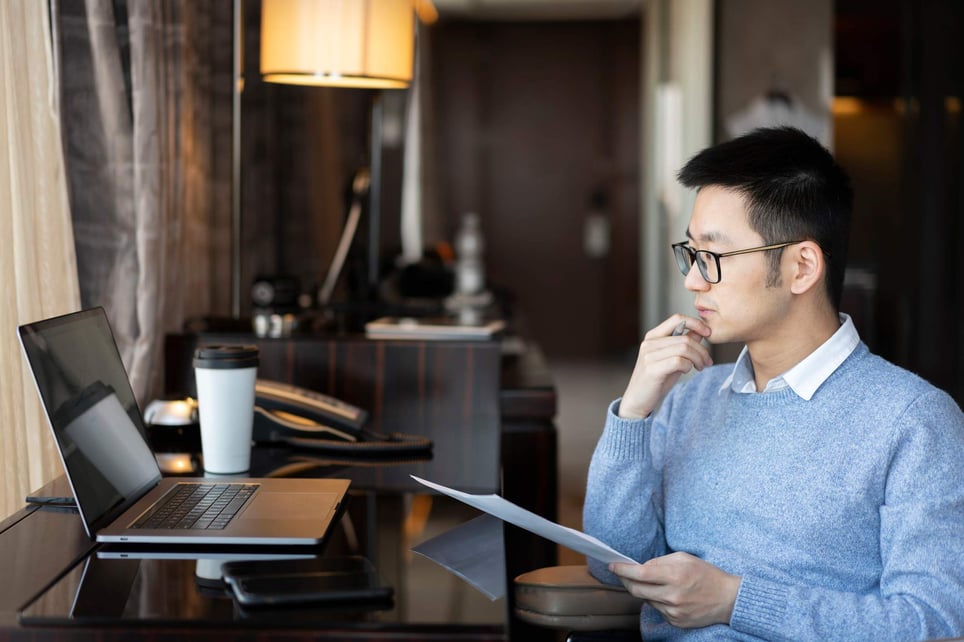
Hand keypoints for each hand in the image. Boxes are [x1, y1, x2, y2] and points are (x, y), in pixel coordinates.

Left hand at [609, 552, 739, 628]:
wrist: (728, 599)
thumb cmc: (706, 574)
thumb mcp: (684, 558)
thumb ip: (660, 561)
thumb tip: (640, 567)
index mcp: (675, 576)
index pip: (640, 574)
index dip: (623, 570)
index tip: (613, 565)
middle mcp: (673, 595)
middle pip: (637, 590)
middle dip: (626, 580)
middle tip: (622, 573)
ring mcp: (674, 611)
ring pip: (646, 600)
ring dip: (643, 591)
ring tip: (652, 582)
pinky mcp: (676, 622)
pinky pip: (657, 609)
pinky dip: (656, 601)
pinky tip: (666, 594)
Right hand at [618, 315, 711, 418]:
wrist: (638, 400)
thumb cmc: (656, 380)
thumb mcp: (671, 358)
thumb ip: (682, 345)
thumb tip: (699, 332)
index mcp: (652, 336)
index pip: (676, 319)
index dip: (695, 323)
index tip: (708, 333)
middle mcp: (649, 343)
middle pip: (685, 338)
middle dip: (702, 350)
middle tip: (707, 362)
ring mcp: (649, 356)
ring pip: (684, 349)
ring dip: (698, 359)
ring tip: (700, 367)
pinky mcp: (652, 370)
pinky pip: (679, 361)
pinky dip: (688, 366)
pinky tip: (686, 371)